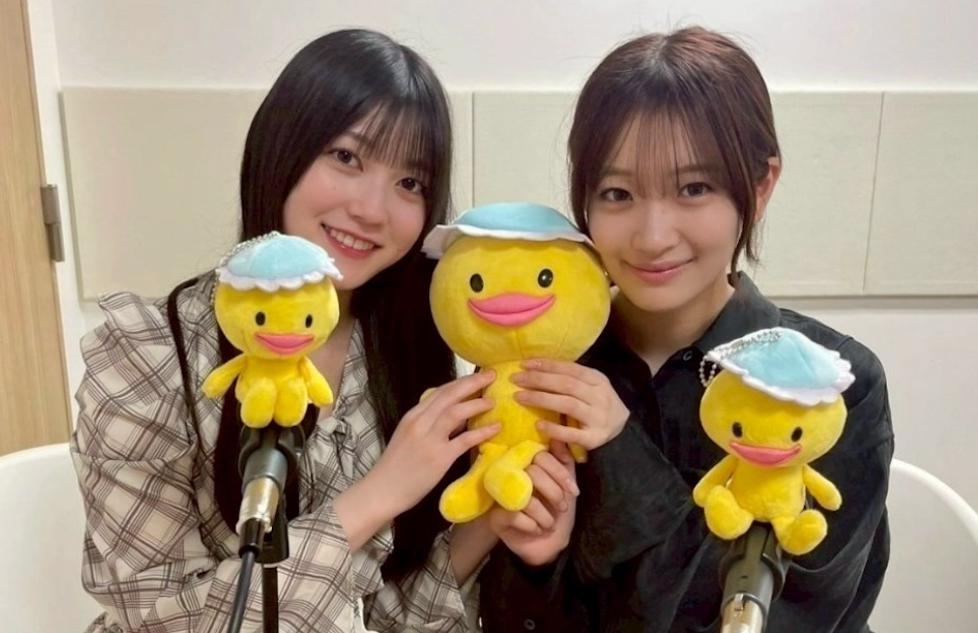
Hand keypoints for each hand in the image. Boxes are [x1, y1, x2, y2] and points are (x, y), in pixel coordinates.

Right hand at [370, 371, 500, 516]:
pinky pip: (465, 440)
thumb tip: (457, 417)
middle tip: (491, 375)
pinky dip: (482, 432)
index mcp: (412, 416)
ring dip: (477, 404)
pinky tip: (496, 428)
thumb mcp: (408, 436)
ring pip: (456, 412)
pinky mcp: (439, 458)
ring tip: (493, 402)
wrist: (382, 490)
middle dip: (472, 382)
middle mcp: (420, 422)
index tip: (477, 376)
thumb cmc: (395, 466)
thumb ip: (429, 424)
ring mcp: (429, 439)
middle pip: (449, 395)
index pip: (440, 391)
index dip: (461, 381)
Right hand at [488, 441, 577, 566]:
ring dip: (545, 514)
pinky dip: (532, 525)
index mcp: (527, 465)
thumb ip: (564, 462)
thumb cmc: (558, 511)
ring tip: (550, 523)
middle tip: (562, 507)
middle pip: (532, 472)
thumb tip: (558, 438)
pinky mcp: (495, 518)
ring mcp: (500, 497)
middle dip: (554, 492)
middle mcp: (509, 476)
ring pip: (524, 496)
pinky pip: (514, 515)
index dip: (559, 472)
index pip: (540, 456)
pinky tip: (536, 530)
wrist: (551, 545)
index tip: (574, 491)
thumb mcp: (567, 485)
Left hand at [512, 359, 628, 449]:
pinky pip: (572, 434)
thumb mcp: (591, 387)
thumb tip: (536, 368)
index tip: (524, 364)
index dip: (547, 365)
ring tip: (519, 397)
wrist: (622, 433)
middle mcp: (600, 397)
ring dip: (541, 399)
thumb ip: (570, 378)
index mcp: (598, 380)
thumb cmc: (597, 405)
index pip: (570, 368)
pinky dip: (555, 429)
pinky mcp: (594, 438)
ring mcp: (598, 418)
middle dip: (539, 380)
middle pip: (566, 384)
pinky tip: (538, 425)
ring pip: (568, 404)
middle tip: (515, 380)